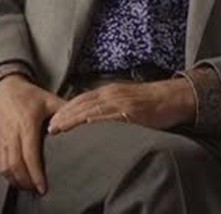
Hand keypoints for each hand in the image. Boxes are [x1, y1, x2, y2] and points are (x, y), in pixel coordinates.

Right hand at [0, 74, 65, 194]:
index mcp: (27, 124)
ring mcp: (2, 138)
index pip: (30, 154)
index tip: (42, 186)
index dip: (35, 173)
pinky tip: (15, 178)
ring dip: (16, 180)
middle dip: (26, 181)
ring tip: (28, 187)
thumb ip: (65, 110)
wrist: (3, 88)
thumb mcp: (48, 99)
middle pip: (16, 165)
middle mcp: (12, 133)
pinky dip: (6, 174)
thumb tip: (83, 118)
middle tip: (38, 190)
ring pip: (5, 166)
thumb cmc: (26, 94)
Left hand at [47, 79, 195, 133]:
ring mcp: (122, 103)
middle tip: (49, 128)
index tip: (51, 119)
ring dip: (74, 120)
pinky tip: (86, 127)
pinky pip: (112, 118)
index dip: (65, 109)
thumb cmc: (148, 101)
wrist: (172, 97)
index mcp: (108, 91)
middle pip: (82, 104)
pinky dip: (97, 122)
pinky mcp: (133, 113)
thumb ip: (107, 106)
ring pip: (93, 110)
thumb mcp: (124, 98)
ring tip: (60, 130)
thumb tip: (90, 118)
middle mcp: (112, 95)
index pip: (81, 99)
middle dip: (64, 116)